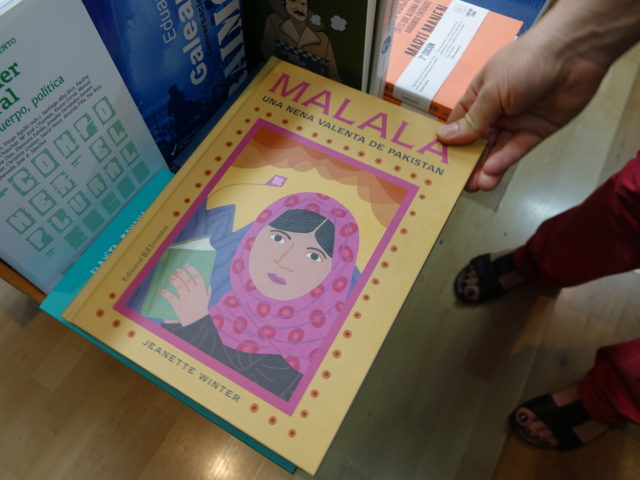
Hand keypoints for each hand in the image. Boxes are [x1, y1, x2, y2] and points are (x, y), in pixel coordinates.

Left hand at [160, 264, 211, 326]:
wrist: (196, 324)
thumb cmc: (201, 311)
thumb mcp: (206, 301)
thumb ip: (208, 291)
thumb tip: (208, 282)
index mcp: (201, 291)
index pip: (197, 277)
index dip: (191, 270)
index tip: (186, 265)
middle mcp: (194, 294)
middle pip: (187, 280)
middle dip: (181, 274)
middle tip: (176, 270)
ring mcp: (186, 300)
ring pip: (180, 287)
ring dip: (174, 280)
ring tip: (170, 277)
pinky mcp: (179, 307)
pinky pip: (172, 298)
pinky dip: (166, 294)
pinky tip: (162, 291)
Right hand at [437, 25, 607, 191]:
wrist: (573, 53)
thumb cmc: (523, 64)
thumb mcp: (491, 93)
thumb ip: (471, 120)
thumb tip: (442, 138)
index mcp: (479, 97)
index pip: (459, 124)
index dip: (448, 143)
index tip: (438, 164)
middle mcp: (495, 111)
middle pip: (476, 141)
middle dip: (467, 161)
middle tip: (457, 183)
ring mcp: (516, 122)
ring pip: (496, 149)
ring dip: (485, 167)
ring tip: (475, 186)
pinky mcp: (537, 131)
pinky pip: (517, 149)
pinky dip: (504, 160)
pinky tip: (492, 172)